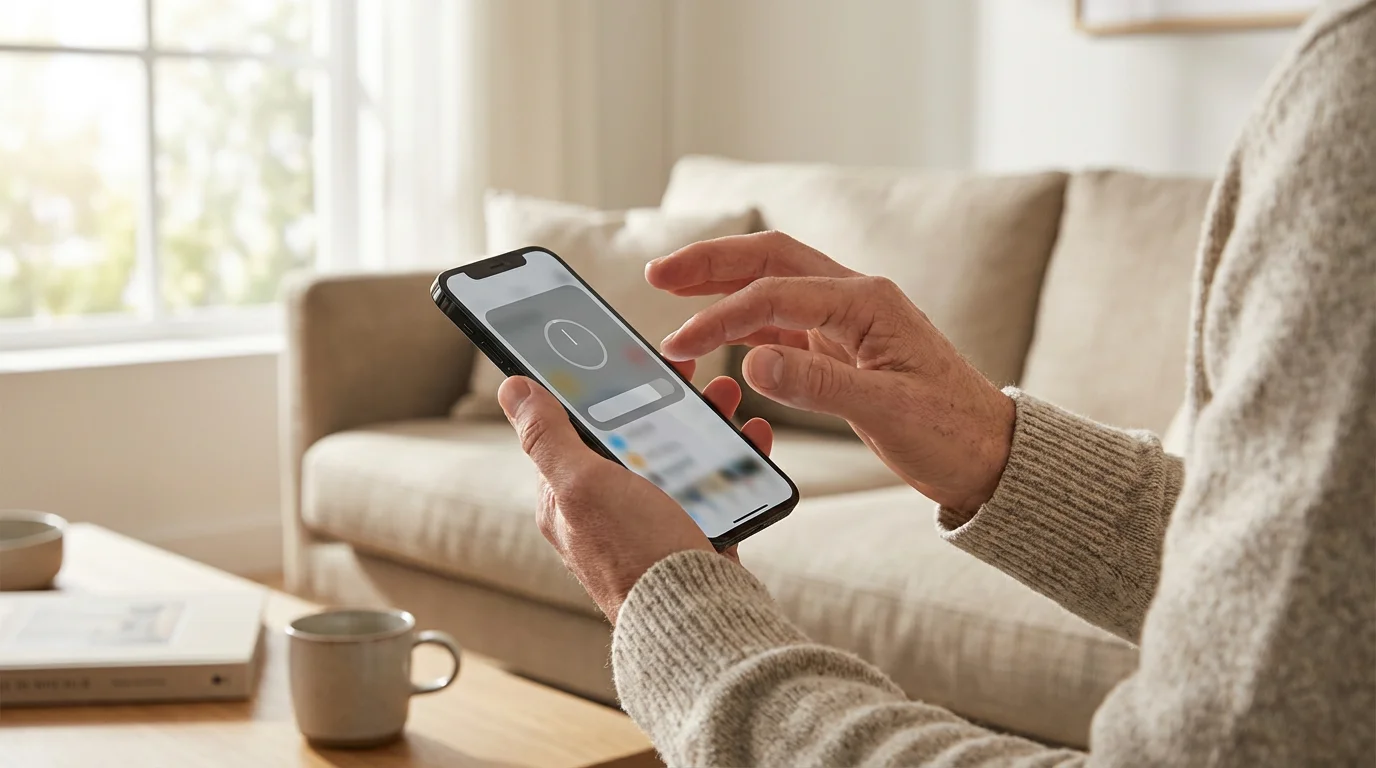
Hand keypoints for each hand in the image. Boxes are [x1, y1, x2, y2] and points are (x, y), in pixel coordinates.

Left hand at [498, 361, 772, 624]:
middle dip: (663, 400)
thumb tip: (513, 389)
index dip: (602, 387)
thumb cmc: (635, 554)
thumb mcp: (582, 484)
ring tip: (727, 397)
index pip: (575, 426)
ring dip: (703, 421)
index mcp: (567, 497)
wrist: (697, 621)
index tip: (630, 356)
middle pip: (633, 436)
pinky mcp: (691, 537)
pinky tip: (750, 438)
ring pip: (677, 456)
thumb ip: (548, 436)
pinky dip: (732, 457)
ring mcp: (650, 524)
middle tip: (692, 372)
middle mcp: (604, 511)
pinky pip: (713, 486)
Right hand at [648, 231, 1013, 516]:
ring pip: (774, 286)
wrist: (990, 456)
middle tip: (658, 274)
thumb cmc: (950, 432)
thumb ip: (817, 386)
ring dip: (724, 286)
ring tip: (674, 292)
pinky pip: (784, 322)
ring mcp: (849, 323)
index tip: (679, 343)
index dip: (720, 317)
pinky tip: (718, 334)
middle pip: (771, 260)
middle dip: (712, 263)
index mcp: (867, 304)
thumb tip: (750, 365)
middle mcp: (856, 301)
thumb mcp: (887, 411)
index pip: (776, 295)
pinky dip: (745, 322)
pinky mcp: (844, 349)